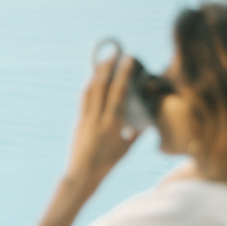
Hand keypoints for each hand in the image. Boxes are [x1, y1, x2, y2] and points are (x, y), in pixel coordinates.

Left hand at [32, 56, 137, 225]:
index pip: (118, 92)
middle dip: (108, 66)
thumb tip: (147, 121)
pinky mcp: (79, 119)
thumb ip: (136, 133)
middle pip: (102, 85)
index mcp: (113, 124)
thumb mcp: (126, 148)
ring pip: (91, 89)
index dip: (123, 73)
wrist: (83, 173)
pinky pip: (84, 97)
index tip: (128, 58)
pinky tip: (94, 78)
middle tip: (115, 52)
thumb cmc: (108, 163)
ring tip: (105, 60)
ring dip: (98, 73)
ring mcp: (86, 117)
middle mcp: (98, 117)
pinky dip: (90, 85)